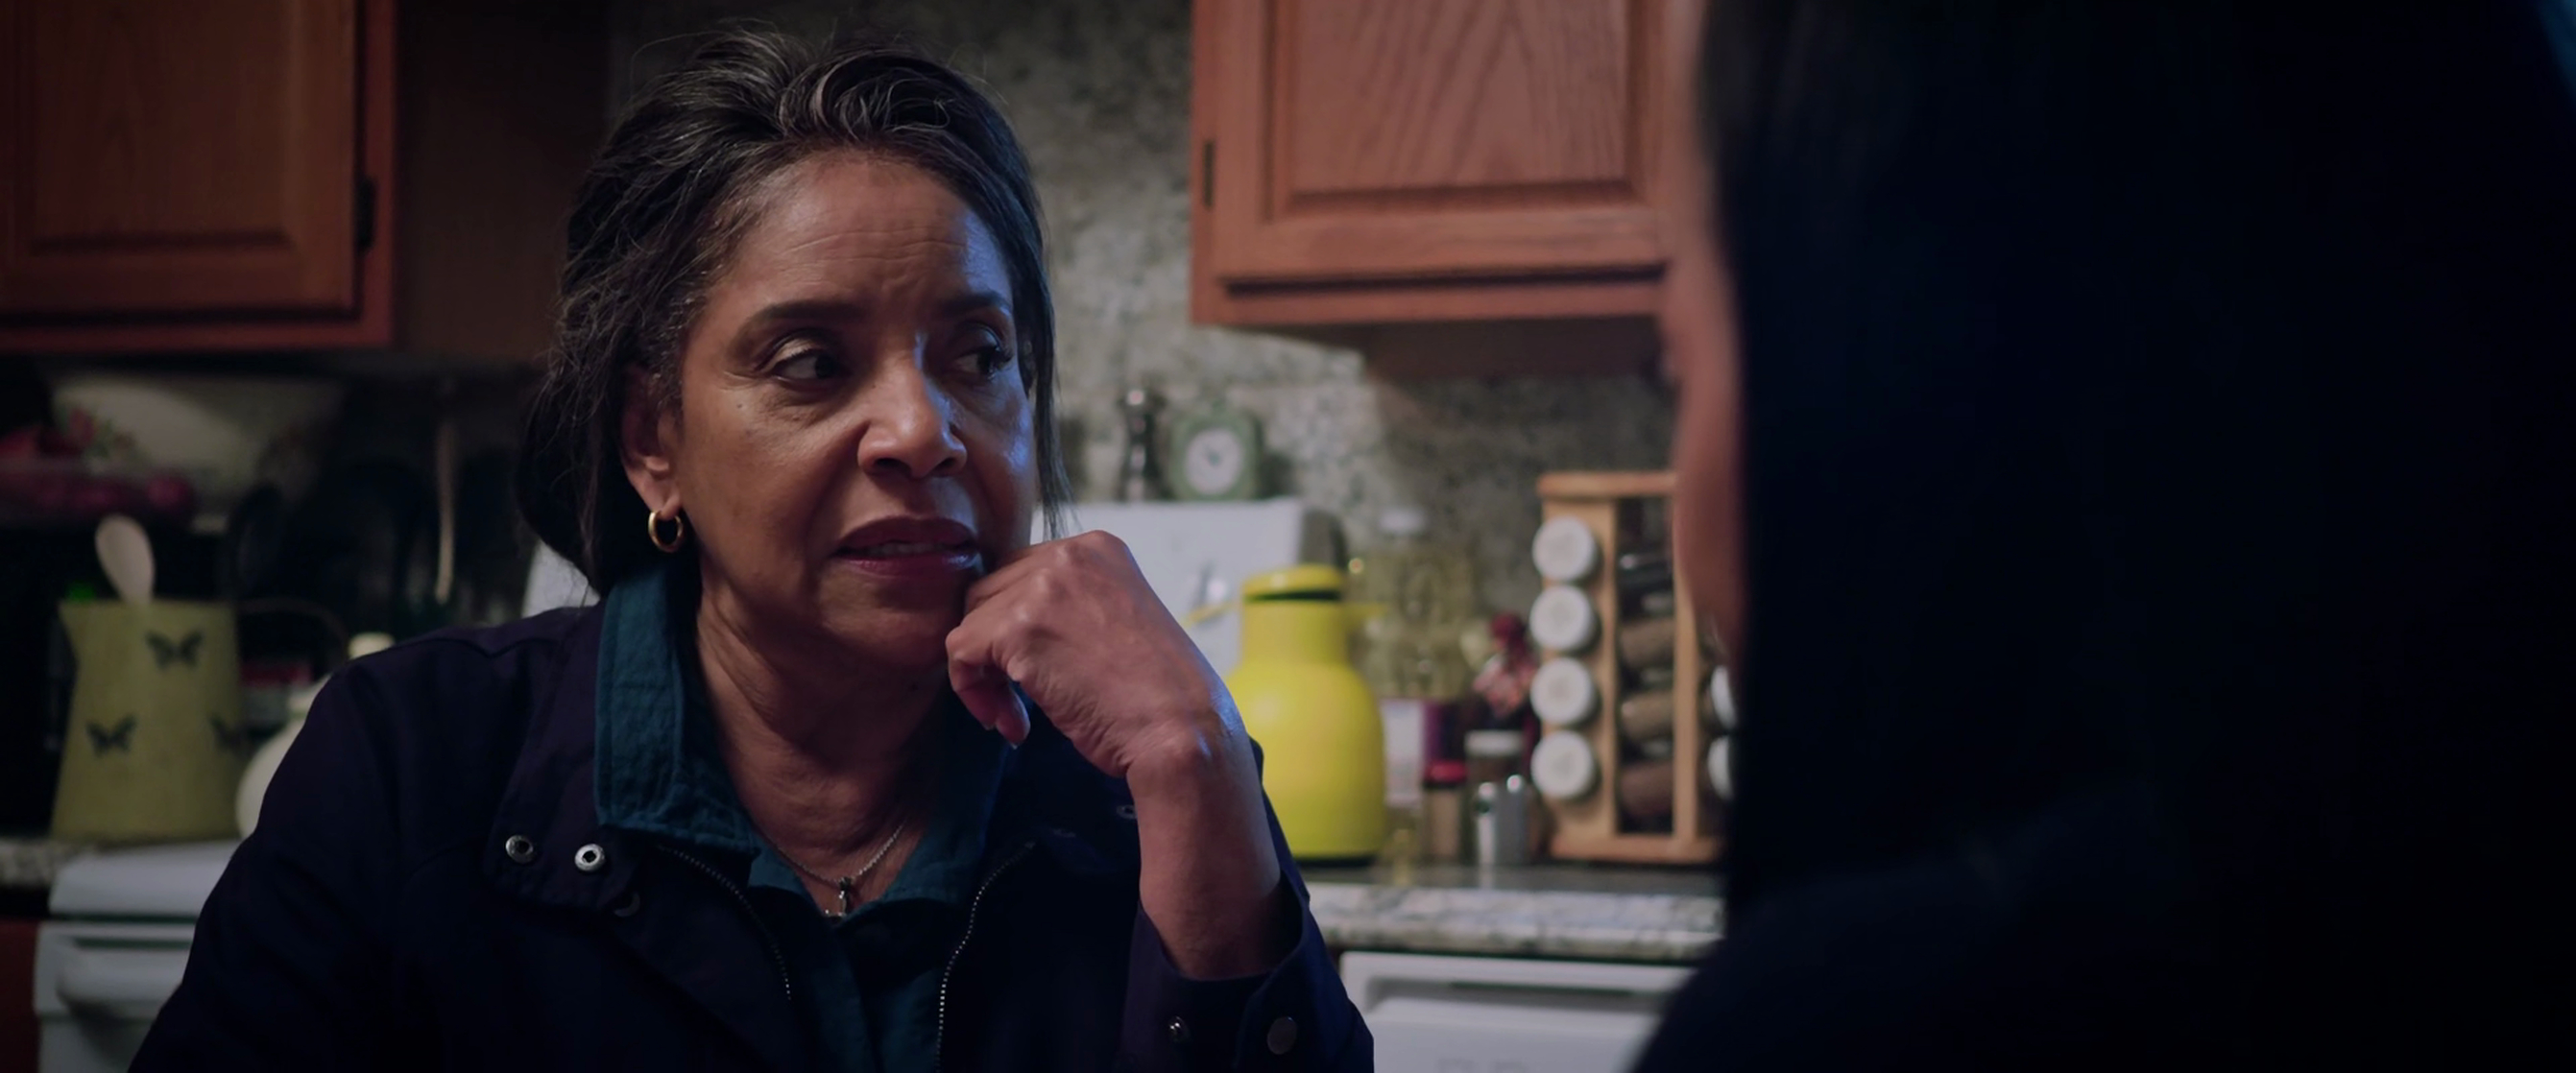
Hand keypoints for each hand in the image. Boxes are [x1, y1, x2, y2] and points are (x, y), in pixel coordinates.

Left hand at [944, 530, 1240, 776]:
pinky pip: (961, 653)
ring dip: (986, 676)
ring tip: (1018, 717)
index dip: (1015, 627)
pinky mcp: (1017, 627)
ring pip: (971, 623)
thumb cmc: (1158, 696)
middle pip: (989, 593)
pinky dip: (973, 692)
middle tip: (1022, 700)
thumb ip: (1070, 609)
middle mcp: (1068, 555)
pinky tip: (1012, 723)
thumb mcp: (1117, 624)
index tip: (1037, 673)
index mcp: (1097, 548)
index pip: (1022, 574)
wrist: (1181, 728)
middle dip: (995, 649)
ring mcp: (1042, 587)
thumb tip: (1008, 627)